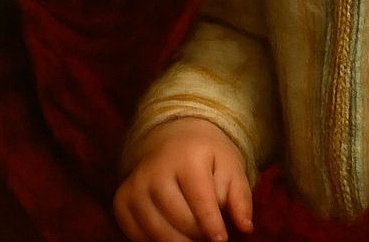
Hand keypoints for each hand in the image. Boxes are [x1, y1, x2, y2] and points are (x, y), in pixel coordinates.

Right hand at [114, 118, 254, 241]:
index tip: (221, 240)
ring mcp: (135, 185)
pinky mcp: (122, 200)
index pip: (201, 200)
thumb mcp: (230, 166)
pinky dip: (158, 240)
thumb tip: (247, 227)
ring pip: (158, 232)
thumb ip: (240, 197)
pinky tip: (173, 233)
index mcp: (188, 156)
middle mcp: (156, 169)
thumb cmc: (207, 156)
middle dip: (199, 234)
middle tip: (210, 235)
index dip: (212, 225)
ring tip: (195, 236)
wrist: (173, 137)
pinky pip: (138, 235)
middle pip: (180, 220)